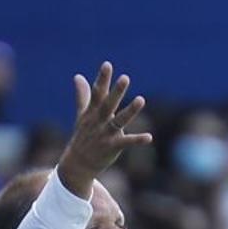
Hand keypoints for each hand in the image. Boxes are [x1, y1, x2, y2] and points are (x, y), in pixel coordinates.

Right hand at [58, 62, 152, 197]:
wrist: (78, 163)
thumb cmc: (83, 136)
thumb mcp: (82, 115)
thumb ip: (83, 95)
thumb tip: (78, 76)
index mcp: (92, 112)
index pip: (97, 93)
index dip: (102, 79)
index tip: (107, 65)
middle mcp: (99, 121)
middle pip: (108, 104)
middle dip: (116, 92)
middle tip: (125, 78)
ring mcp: (105, 134)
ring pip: (119, 121)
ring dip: (130, 111)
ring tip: (141, 99)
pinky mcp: (112, 147)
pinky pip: (126, 143)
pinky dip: (137, 140)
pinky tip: (149, 137)